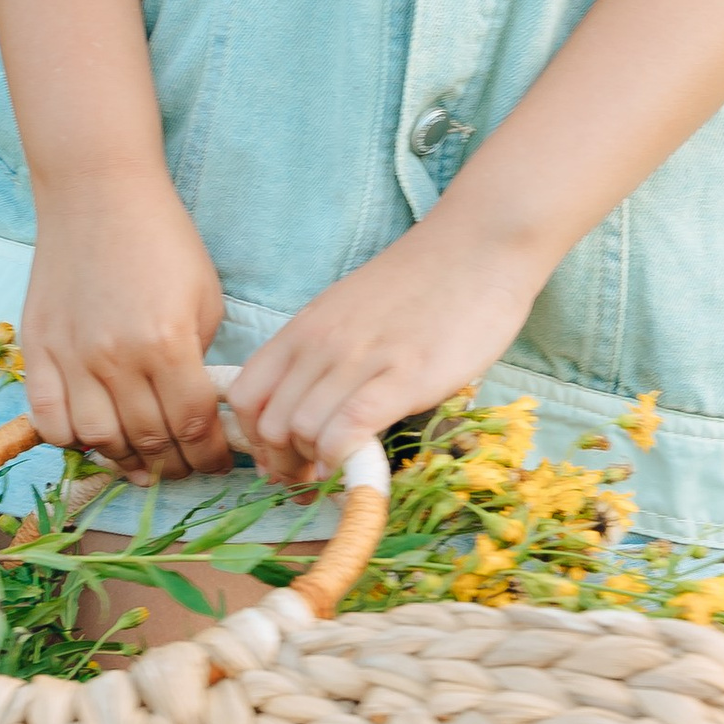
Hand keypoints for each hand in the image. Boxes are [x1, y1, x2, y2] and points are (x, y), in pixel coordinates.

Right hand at [20, 173, 230, 477]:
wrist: (97, 192)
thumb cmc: (162, 238)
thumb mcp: (205, 295)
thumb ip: (200, 356)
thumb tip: (198, 407)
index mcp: (168, 343)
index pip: (193, 425)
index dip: (210, 456)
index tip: (218, 464)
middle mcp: (117, 359)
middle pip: (148, 441)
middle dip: (174, 465)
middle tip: (184, 467)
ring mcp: (71, 358)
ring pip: (98, 441)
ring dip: (125, 461)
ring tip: (142, 460)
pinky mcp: (36, 350)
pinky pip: (48, 420)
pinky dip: (71, 440)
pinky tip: (93, 434)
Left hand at [230, 212, 544, 486]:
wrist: (478, 245)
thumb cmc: (419, 283)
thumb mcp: (349, 311)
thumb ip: (322, 354)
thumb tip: (303, 413)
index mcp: (305, 327)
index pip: (244, 397)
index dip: (255, 440)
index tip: (282, 460)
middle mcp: (322, 343)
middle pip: (270, 426)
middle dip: (286, 465)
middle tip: (313, 479)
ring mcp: (362, 358)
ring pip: (303, 432)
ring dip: (317, 466)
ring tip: (342, 469)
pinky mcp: (405, 375)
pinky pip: (350, 429)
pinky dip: (346, 459)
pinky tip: (362, 462)